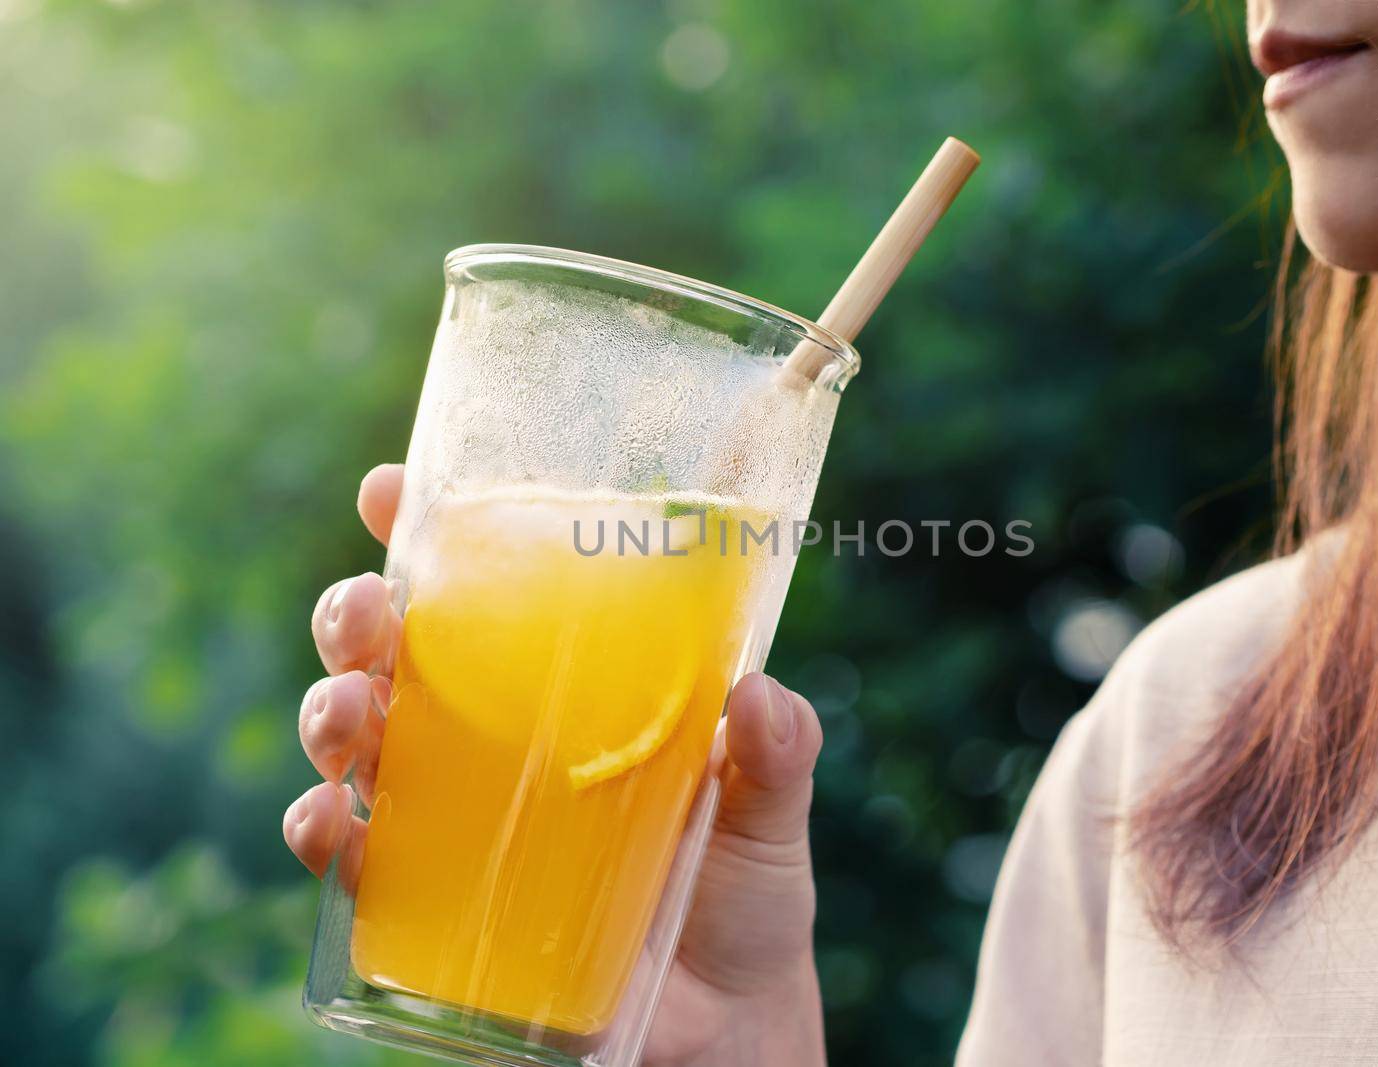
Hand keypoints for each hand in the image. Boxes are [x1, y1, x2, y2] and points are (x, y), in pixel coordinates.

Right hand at [283, 464, 827, 1066]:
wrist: (723, 1032)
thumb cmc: (743, 899)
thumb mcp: (771, 812)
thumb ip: (776, 754)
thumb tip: (760, 695)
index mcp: (565, 692)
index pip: (486, 593)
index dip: (429, 536)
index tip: (395, 490)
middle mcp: (493, 742)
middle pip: (397, 656)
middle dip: (357, 618)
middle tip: (366, 613)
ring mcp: (453, 821)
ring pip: (358, 743)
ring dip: (333, 715)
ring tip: (351, 716)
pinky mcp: (429, 907)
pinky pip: (354, 862)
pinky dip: (325, 838)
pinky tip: (332, 823)